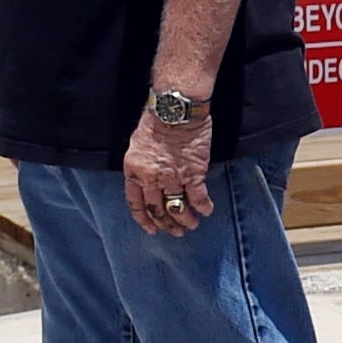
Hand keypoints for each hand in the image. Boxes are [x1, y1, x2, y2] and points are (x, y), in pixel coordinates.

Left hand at [123, 113, 213, 235]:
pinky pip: (198, 197)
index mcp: (134, 171)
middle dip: (166, 224)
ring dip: (186, 220)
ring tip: (191, 225)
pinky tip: (207, 211)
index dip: (144, 220)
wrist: (175, 110)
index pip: (136, 204)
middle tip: (175, 232)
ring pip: (177, 208)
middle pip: (157, 210)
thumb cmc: (156, 121)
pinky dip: (203, 207)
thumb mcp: (137, 146)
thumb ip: (142, 166)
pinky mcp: (193, 173)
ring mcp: (173, 178)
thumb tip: (148, 180)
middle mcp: (151, 178)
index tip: (152, 229)